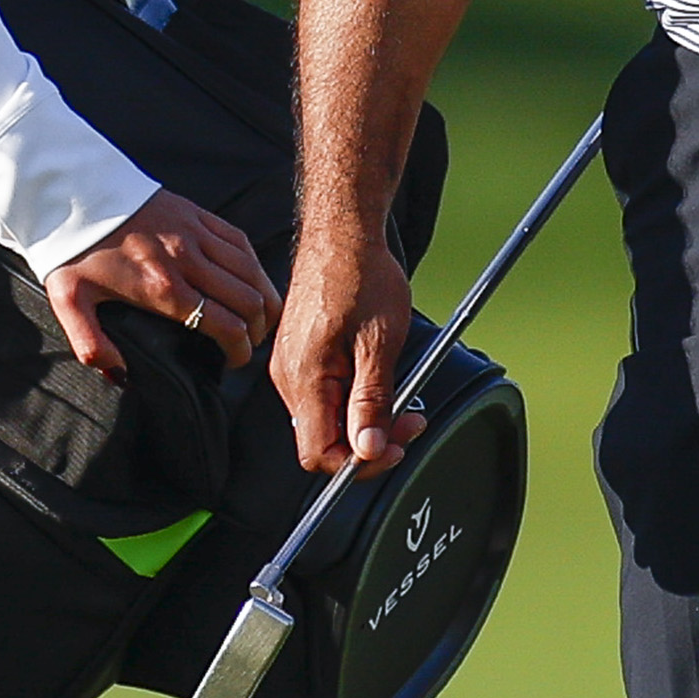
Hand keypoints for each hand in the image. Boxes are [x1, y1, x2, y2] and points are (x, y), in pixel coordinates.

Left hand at [43, 190, 280, 382]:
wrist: (73, 194)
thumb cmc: (73, 250)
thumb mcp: (70, 301)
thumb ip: (91, 344)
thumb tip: (119, 375)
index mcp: (162, 288)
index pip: (225, 326)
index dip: (240, 351)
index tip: (235, 361)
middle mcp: (187, 260)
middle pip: (249, 301)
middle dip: (258, 330)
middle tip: (251, 344)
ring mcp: (196, 234)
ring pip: (252, 272)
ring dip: (265, 299)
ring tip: (262, 319)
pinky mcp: (197, 215)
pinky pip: (239, 242)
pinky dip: (254, 266)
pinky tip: (252, 281)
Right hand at [269, 227, 429, 477]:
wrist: (342, 234)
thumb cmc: (361, 276)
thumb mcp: (380, 344)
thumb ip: (372, 402)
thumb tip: (367, 449)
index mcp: (303, 376)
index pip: (319, 453)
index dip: (359, 463)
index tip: (396, 448)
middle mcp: (288, 376)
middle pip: (322, 440)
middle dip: (368, 440)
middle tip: (410, 419)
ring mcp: (291, 366)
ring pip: (325, 419)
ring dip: (363, 418)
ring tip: (399, 395)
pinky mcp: (299, 355)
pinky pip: (323, 394)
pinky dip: (352, 397)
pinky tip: (375, 378)